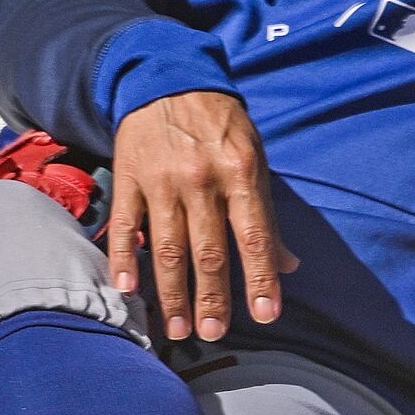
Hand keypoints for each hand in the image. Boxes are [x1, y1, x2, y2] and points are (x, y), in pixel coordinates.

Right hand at [110, 90, 296, 342]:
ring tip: (177, 329)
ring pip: (167, 247)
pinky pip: (125, 225)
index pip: (255, 236)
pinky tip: (127, 289)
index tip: (266, 316)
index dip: (261, 278)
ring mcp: (162, 181)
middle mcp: (202, 180)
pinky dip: (125, 258)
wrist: (169, 80)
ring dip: (171, 293)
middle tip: (213, 334)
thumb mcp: (256, 159)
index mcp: (241, 173)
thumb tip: (289, 264)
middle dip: (212, 297)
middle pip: (208, 250)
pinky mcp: (129, 178)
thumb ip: (267, 213)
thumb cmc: (222, 127)